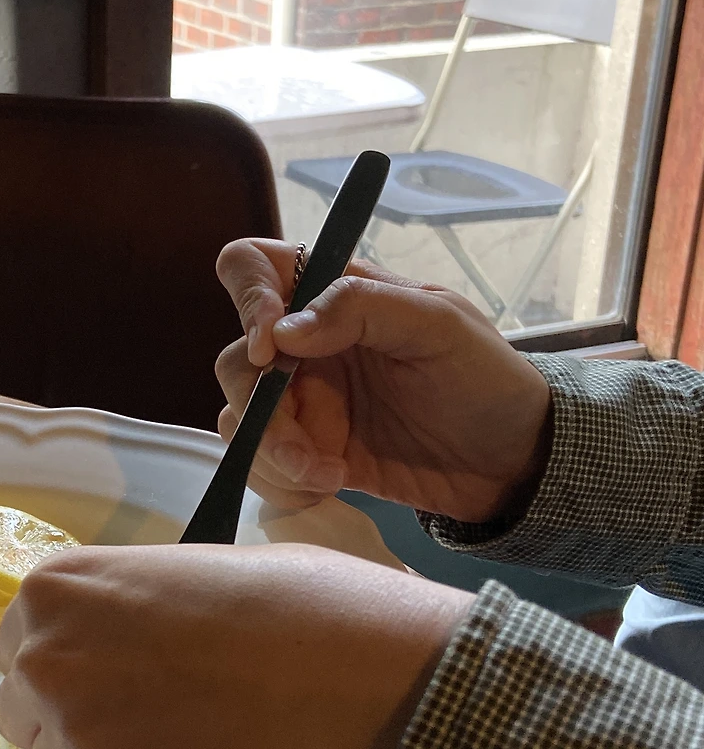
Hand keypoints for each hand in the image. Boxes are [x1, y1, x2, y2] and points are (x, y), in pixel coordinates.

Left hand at [0, 543, 471, 748]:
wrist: (348, 673)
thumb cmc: (287, 600)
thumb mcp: (185, 574)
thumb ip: (125, 610)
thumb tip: (125, 641)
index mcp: (55, 588)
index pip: (20, 642)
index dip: (67, 658)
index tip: (107, 666)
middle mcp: (44, 660)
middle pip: (25, 708)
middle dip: (70, 713)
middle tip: (145, 708)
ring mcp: (75, 734)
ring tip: (188, 735)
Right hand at [214, 240, 552, 522]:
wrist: (512, 464)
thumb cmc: (487, 380)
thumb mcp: (439, 326)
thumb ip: (363, 309)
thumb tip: (283, 331)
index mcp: (336, 296)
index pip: (253, 267)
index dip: (246, 299)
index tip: (271, 348)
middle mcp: (307, 344)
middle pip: (236, 359)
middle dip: (260, 405)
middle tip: (301, 439)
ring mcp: (304, 401)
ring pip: (240, 416)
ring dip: (273, 450)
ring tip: (327, 471)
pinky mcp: (308, 451)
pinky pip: (261, 461)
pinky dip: (281, 478)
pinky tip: (330, 482)